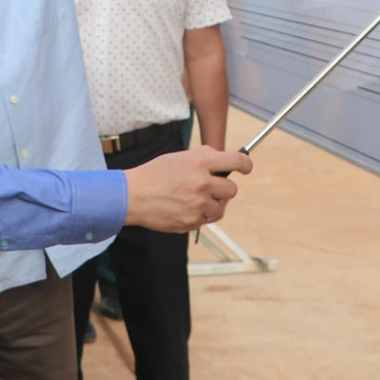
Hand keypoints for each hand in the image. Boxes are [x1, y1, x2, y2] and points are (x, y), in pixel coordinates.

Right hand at [123, 146, 251, 231]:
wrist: (133, 196)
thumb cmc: (154, 174)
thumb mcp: (179, 157)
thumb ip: (202, 157)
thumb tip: (221, 158)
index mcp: (200, 163)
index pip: (236, 161)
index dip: (246, 164)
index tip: (246, 167)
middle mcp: (202, 183)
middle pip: (232, 189)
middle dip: (223, 189)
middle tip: (210, 188)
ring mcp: (198, 205)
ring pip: (221, 207)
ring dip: (212, 204)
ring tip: (193, 200)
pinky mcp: (192, 222)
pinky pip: (206, 220)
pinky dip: (199, 215)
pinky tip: (184, 208)